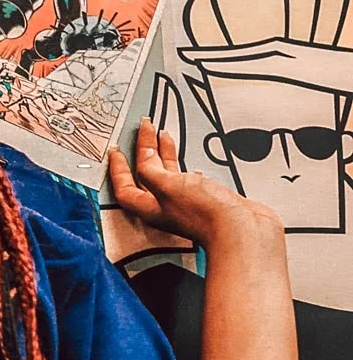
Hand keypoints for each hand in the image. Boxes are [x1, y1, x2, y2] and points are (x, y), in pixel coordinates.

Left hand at [108, 117, 283, 249]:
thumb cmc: (205, 215)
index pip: (124, 187)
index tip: (116, 149)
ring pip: (168, 175)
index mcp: (150, 207)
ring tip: (163, 135)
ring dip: (164, 154)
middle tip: (144, 130)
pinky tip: (190, 165)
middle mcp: (166, 207)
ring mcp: (187, 204)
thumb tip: (143, 158)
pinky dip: (186, 168)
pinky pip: (189, 181)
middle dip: (144, 151)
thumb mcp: (167, 185)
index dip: (117, 168)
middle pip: (146, 177)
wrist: (242, 230)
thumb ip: (151, 170)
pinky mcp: (206, 201)